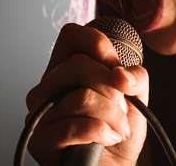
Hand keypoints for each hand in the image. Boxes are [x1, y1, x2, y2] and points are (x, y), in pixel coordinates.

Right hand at [25, 22, 148, 164]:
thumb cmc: (119, 128)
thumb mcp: (135, 94)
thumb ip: (134, 75)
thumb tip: (120, 75)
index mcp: (66, 67)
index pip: (70, 35)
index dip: (96, 43)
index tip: (115, 64)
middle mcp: (48, 86)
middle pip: (77, 64)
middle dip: (110, 86)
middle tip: (121, 104)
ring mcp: (41, 112)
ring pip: (81, 97)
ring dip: (112, 114)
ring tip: (118, 127)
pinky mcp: (40, 140)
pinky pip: (75, 126)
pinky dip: (101, 132)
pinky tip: (108, 138)